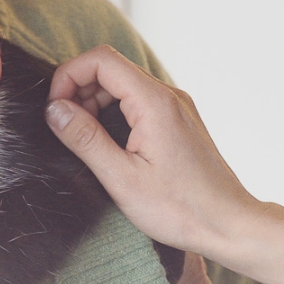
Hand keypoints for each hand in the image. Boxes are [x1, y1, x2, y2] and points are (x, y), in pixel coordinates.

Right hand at [45, 46, 259, 261]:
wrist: (228, 224)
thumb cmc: (180, 209)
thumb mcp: (122, 178)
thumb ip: (85, 139)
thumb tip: (55, 109)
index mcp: (155, 102)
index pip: (101, 60)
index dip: (69, 75)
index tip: (55, 109)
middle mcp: (169, 96)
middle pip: (112, 69)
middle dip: (80, 90)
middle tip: (67, 129)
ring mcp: (177, 107)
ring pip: (126, 85)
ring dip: (96, 102)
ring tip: (86, 140)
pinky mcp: (180, 121)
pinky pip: (141, 101)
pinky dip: (117, 112)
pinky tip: (110, 144)